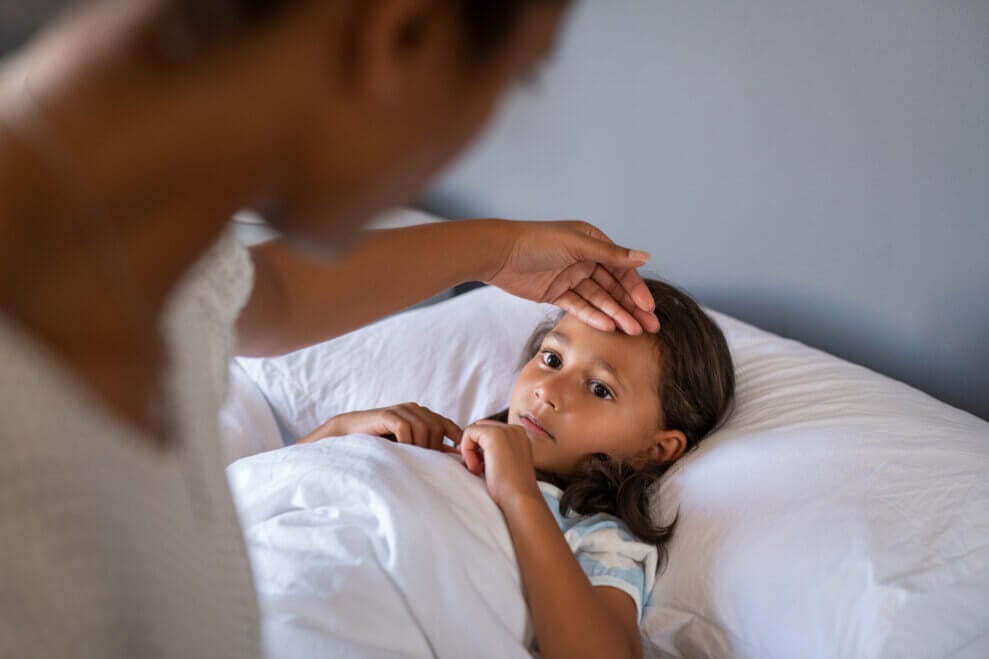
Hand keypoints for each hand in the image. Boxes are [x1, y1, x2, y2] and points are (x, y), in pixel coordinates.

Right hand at [298, 403, 461, 452]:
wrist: (350, 434)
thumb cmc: (380, 443)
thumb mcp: (408, 445)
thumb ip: (428, 447)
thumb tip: (454, 457)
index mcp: (422, 414)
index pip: (446, 423)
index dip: (456, 437)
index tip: (460, 455)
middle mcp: (414, 409)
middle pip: (437, 427)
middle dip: (435, 448)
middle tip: (428, 465)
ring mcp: (401, 410)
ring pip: (424, 428)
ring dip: (421, 447)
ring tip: (413, 461)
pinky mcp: (388, 414)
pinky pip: (406, 429)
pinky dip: (407, 442)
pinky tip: (401, 452)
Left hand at [459, 420, 541, 507]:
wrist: (520, 500)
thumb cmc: (510, 490)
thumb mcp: (502, 464)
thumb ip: (492, 452)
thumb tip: (466, 446)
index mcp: (519, 436)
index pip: (489, 431)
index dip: (479, 448)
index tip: (479, 467)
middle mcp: (514, 429)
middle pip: (481, 427)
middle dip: (473, 446)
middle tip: (476, 468)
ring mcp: (506, 430)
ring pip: (474, 430)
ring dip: (470, 450)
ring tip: (478, 470)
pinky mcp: (495, 435)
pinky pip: (469, 433)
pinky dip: (467, 451)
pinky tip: (476, 468)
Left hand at [482, 220, 660, 334]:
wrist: (498, 253)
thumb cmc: (536, 241)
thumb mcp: (577, 245)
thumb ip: (611, 254)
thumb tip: (646, 256)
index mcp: (592, 243)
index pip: (621, 269)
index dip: (636, 289)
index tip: (648, 308)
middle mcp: (584, 259)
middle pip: (613, 287)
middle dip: (631, 307)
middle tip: (649, 328)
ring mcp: (570, 277)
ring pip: (598, 300)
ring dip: (615, 315)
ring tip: (632, 332)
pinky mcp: (556, 293)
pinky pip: (579, 306)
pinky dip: (593, 316)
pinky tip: (608, 327)